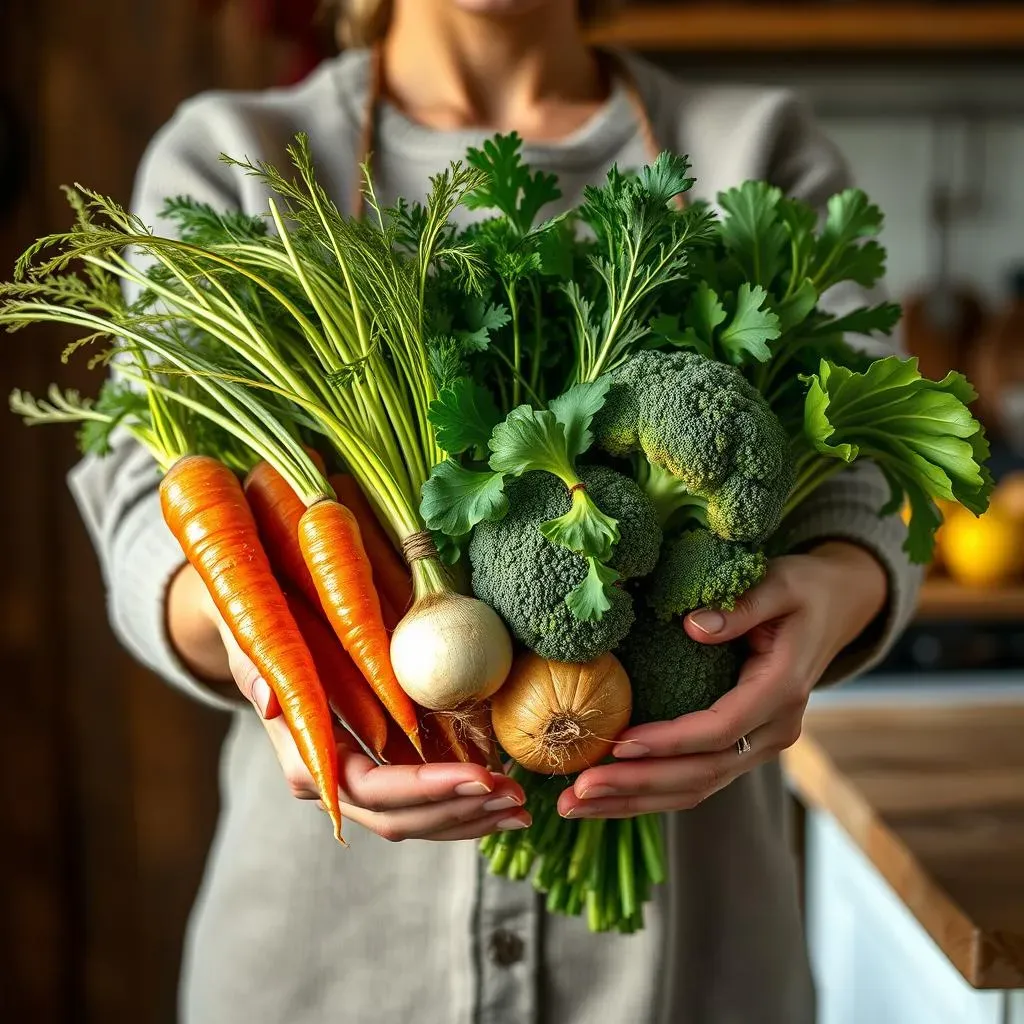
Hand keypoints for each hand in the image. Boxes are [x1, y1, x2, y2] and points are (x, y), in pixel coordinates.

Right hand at [167, 565, 530, 840]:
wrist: (256, 627)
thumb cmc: (259, 627)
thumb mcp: (251, 637)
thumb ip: (257, 667)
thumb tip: (267, 701)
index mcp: (305, 758)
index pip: (372, 788)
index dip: (426, 788)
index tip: (480, 776)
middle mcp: (331, 783)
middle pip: (402, 817)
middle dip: (461, 809)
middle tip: (517, 797)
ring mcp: (357, 782)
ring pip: (418, 820)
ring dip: (471, 816)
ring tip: (522, 808)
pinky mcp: (379, 768)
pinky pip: (423, 801)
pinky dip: (463, 801)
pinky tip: (502, 795)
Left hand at [557, 541, 886, 819]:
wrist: (836, 607)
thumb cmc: (802, 589)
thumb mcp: (779, 583)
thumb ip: (741, 606)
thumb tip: (694, 626)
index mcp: (783, 690)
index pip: (720, 729)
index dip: (669, 741)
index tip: (618, 742)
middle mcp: (775, 730)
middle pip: (701, 773)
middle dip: (637, 785)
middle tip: (577, 792)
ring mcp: (759, 744)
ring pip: (695, 788)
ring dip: (634, 800)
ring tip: (576, 806)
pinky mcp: (741, 746)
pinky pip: (695, 779)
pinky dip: (649, 792)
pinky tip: (606, 798)